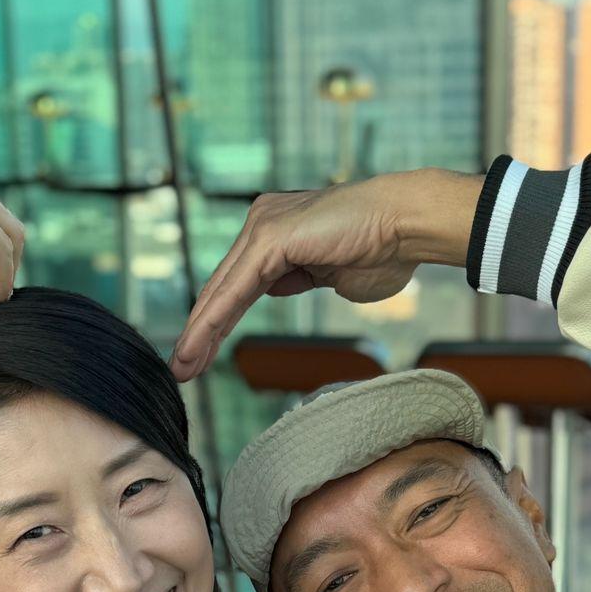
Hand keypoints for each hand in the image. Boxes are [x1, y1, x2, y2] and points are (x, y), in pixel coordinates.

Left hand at [169, 167, 480, 380]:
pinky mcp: (269, 236)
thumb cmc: (384, 250)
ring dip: (200, 332)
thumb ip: (297, 278)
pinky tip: (199, 346)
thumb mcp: (329, 274)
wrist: (408, 225)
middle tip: (182, 369)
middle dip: (201, 332)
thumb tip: (275, 286)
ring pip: (222, 289)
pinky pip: (235, 288)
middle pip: (222, 287)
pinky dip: (214, 320)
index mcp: (277, 231)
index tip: (203, 356)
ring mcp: (263, 226)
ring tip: (184, 367)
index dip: (218, 322)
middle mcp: (263, 223)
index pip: (237, 285)